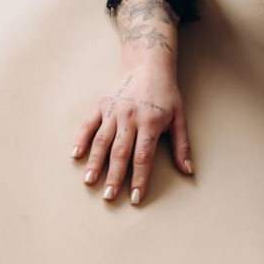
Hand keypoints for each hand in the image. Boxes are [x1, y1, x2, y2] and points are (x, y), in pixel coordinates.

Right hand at [69, 66, 193, 203]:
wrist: (149, 66)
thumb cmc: (166, 95)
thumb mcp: (179, 118)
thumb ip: (182, 145)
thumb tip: (188, 170)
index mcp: (150, 122)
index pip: (143, 156)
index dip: (139, 178)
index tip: (135, 197)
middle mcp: (130, 117)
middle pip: (120, 152)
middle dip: (114, 176)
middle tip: (108, 196)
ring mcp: (113, 111)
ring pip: (102, 141)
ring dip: (95, 163)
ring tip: (89, 182)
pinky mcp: (102, 105)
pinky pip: (88, 124)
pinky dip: (80, 139)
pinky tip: (75, 155)